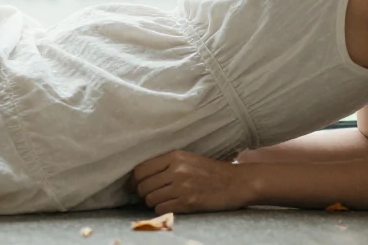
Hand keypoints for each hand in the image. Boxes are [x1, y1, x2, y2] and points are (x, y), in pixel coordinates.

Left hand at [128, 150, 256, 213]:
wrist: (237, 183)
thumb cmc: (212, 171)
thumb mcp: (189, 159)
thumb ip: (167, 164)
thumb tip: (141, 176)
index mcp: (175, 156)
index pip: (141, 170)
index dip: (132, 181)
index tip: (130, 187)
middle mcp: (176, 170)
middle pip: (143, 186)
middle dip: (143, 193)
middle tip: (148, 196)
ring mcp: (182, 186)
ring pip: (151, 199)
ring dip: (153, 203)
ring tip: (163, 200)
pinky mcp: (188, 202)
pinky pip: (162, 209)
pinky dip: (162, 210)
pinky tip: (171, 206)